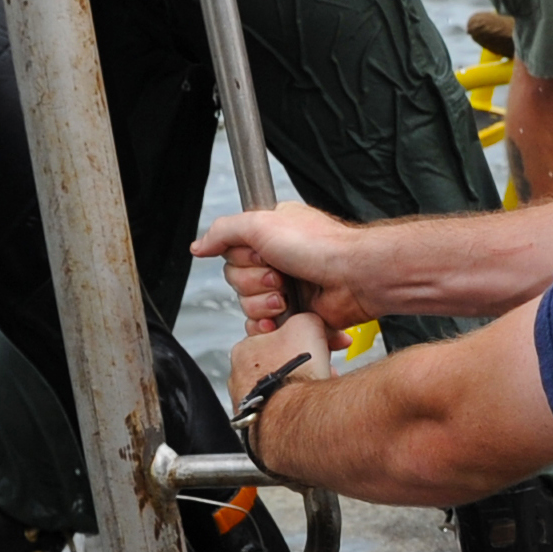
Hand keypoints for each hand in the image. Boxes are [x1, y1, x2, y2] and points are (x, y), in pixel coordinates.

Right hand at [195, 200, 370, 330]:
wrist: (354, 278)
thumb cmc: (321, 246)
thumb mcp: (262, 223)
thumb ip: (224, 231)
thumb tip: (198, 245)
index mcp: (270, 234)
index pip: (231, 252)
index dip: (242, 258)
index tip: (261, 253)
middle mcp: (278, 260)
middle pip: (236, 281)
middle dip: (255, 283)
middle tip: (279, 276)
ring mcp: (287, 288)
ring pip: (248, 306)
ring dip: (265, 304)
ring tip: (289, 297)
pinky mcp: (295, 315)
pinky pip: (264, 328)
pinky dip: (271, 327)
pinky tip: (285, 319)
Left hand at [230, 310, 332, 416]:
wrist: (294, 416)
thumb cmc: (294, 373)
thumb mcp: (307, 324)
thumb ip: (305, 318)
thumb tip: (311, 320)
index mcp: (243, 349)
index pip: (272, 338)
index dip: (300, 339)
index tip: (316, 344)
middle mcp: (238, 377)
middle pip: (278, 363)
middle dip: (302, 364)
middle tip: (322, 365)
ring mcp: (245, 403)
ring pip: (280, 388)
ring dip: (299, 386)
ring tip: (318, 387)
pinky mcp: (256, 426)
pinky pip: (279, 411)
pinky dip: (293, 408)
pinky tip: (307, 406)